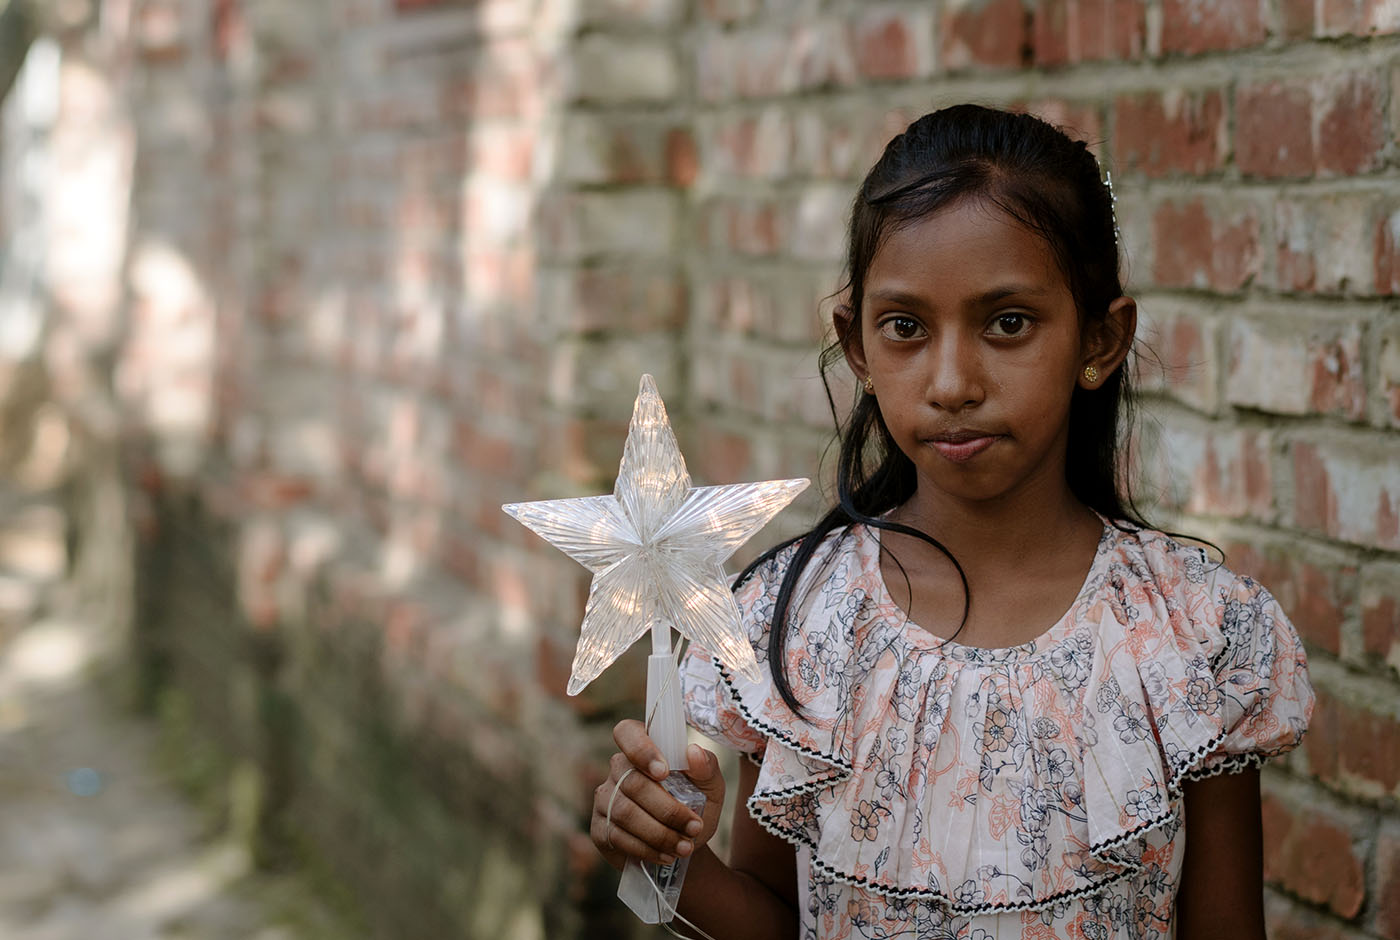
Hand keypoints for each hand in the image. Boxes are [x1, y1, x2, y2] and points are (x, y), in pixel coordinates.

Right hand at [590, 719, 725, 871]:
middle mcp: (618, 769)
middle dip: (667, 809)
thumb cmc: (696, 806)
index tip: (664, 772)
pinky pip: (618, 837)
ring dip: (659, 833)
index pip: (627, 733)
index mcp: (643, 749)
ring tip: (685, 847)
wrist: (684, 844)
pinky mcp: (600, 828)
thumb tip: (694, 752)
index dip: (641, 749)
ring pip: (625, 813)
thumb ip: (706, 768)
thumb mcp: (710, 787)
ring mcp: (605, 798)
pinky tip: (666, 855)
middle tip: (695, 827)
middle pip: (632, 783)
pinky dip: (646, 848)